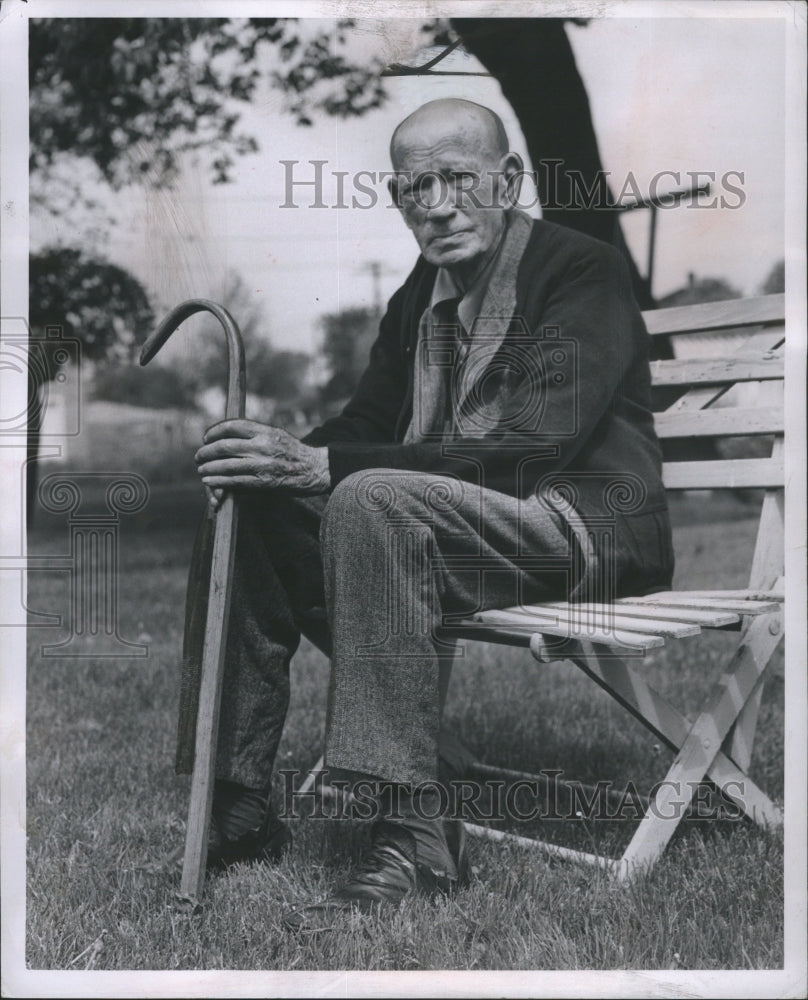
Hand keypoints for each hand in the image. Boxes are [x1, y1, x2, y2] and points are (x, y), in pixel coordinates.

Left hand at [195, 419, 329, 505]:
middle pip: (225, 446)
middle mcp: (263, 446)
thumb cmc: (294, 452)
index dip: (214, 432)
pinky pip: (235, 481)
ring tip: (201, 470)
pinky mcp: (263, 482)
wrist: (314, 469)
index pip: (232, 426)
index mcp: (265, 431)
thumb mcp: (277, 434)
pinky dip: (219, 481)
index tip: (206, 438)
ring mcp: (263, 465)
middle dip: (207, 452)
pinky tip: (210, 481)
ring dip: (209, 468)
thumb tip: (228, 436)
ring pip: (226, 465)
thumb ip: (255, 434)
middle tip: (199, 456)